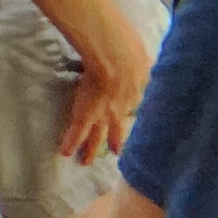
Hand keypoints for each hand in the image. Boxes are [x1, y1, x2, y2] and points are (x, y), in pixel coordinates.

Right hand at [57, 14, 155, 163]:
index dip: (131, 116)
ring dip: (90, 151)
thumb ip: (147, 65)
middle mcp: (121, 111)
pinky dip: (70, 144)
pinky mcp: (86, 116)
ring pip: (96, 138)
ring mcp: (102, 116)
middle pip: (119, 132)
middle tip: (116, 154)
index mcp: (136, 97)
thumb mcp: (146, 62)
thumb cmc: (134, 55)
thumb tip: (154, 61)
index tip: (132, 122)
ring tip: (86, 162)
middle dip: (117, 143)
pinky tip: (64, 153)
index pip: (133, 110)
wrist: (118, 62)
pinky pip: (77, 134)